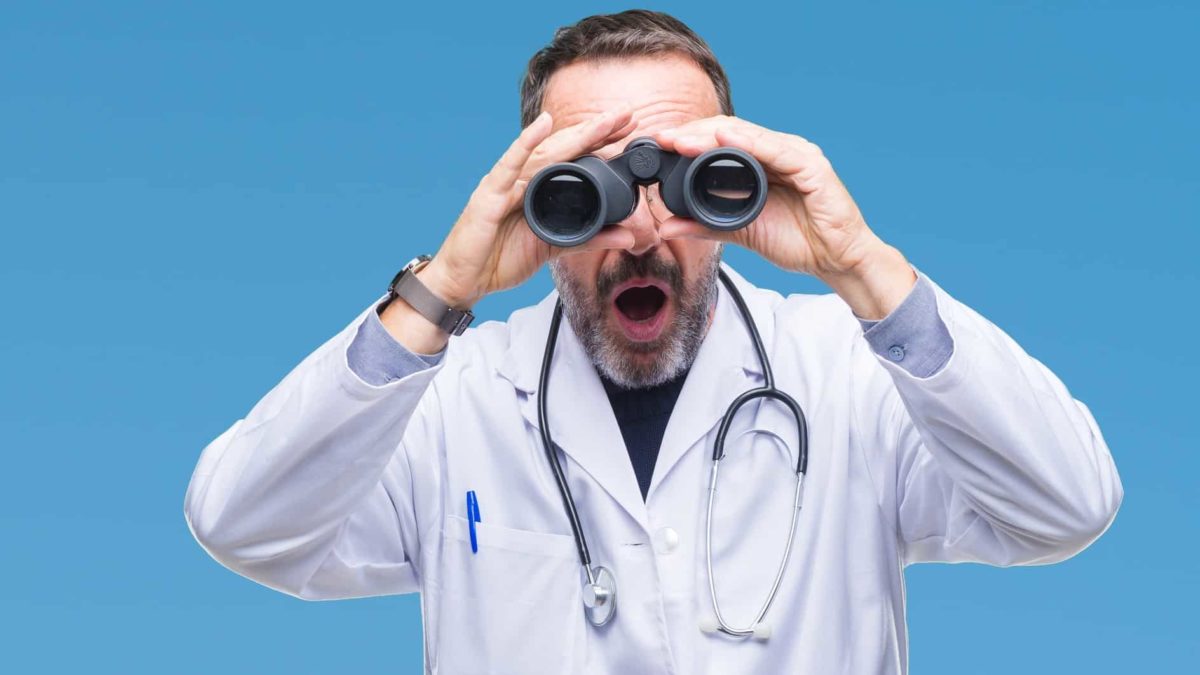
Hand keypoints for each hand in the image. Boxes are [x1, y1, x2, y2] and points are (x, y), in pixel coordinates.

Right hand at [418, 108, 638, 308]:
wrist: (466, 281)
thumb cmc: (500, 259)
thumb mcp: (553, 246)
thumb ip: (589, 238)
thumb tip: (629, 236)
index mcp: (538, 187)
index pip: (574, 157)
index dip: (600, 141)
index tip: (630, 128)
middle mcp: (523, 178)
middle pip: (565, 147)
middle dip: (596, 129)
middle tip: (628, 113)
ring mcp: (506, 184)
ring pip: (545, 153)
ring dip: (575, 134)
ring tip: (602, 120)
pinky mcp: (489, 195)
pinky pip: (510, 166)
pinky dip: (525, 144)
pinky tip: (543, 124)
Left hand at [652, 116, 915, 318]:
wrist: (836, 261)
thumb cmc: (797, 241)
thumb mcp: (741, 231)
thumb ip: (705, 225)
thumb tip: (667, 226)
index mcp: (763, 161)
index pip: (720, 140)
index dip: (688, 140)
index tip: (657, 145)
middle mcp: (780, 151)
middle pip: (730, 131)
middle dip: (692, 133)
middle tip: (661, 138)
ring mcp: (797, 155)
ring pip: (748, 136)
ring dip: (711, 136)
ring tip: (680, 140)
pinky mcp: (812, 166)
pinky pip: (776, 150)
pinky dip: (749, 143)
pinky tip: (723, 138)